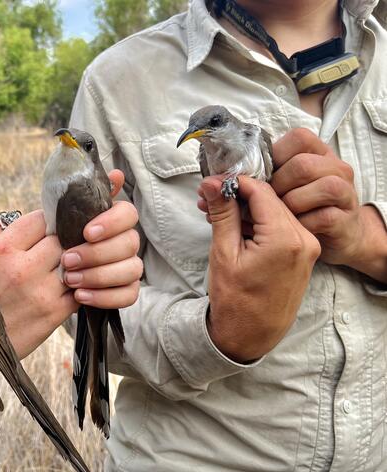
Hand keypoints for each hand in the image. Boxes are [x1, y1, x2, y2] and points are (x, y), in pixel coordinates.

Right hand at [0, 170, 140, 358]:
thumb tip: (7, 220)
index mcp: (2, 249)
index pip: (40, 219)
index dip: (46, 223)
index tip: (47, 230)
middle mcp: (23, 267)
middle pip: (61, 239)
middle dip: (61, 242)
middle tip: (58, 250)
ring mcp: (42, 290)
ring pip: (74, 263)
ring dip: (71, 265)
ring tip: (63, 269)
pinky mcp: (54, 313)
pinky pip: (78, 290)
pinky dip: (77, 288)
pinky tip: (67, 289)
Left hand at [60, 170, 141, 307]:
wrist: (37, 277)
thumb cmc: (52, 241)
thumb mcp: (58, 217)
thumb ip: (83, 196)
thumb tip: (117, 175)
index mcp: (112, 219)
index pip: (127, 213)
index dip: (111, 222)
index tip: (87, 232)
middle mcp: (125, 241)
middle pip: (130, 242)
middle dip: (98, 253)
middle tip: (68, 260)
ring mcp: (128, 266)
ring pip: (131, 269)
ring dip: (99, 275)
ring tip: (70, 279)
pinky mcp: (125, 290)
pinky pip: (129, 295)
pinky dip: (105, 296)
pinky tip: (81, 295)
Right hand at [198, 176, 319, 361]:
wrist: (251, 335)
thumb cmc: (236, 300)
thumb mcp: (224, 253)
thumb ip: (224, 213)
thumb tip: (214, 183)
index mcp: (285, 239)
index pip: (261, 192)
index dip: (235, 183)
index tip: (213, 183)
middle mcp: (304, 240)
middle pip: (270, 200)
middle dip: (239, 195)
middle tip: (209, 198)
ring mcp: (307, 248)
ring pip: (275, 212)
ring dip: (248, 209)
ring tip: (218, 214)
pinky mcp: (304, 255)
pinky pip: (281, 227)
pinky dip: (259, 223)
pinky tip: (236, 226)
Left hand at [270, 128, 386, 280]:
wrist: (337, 238)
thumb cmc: (300, 208)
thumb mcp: (281, 186)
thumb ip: (261, 175)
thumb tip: (218, 181)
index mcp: (318, 153)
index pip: (299, 138)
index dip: (274, 155)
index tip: (259, 175)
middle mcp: (336, 168)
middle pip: (304, 165)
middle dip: (277, 184)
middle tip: (263, 201)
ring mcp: (345, 193)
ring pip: (322, 186)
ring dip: (291, 203)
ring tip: (276, 215)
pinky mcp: (345, 221)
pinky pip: (324, 217)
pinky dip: (301, 224)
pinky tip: (289, 230)